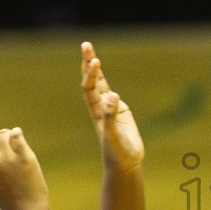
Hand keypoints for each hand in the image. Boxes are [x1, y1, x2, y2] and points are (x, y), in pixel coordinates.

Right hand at [0, 127, 49, 209]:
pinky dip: (17, 133)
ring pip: (4, 133)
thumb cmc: (7, 199)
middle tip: (5, 143)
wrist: (26, 208)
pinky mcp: (25, 156)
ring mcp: (9, 157)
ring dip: (8, 134)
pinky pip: (17, 135)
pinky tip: (19, 137)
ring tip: (14, 141)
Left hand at [82, 41, 143, 171]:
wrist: (124, 164)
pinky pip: (110, 93)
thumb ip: (111, 116)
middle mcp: (100, 107)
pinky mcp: (120, 112)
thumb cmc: (117, 153)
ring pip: (100, 84)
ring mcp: (109, 108)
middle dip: (89, 63)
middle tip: (86, 45)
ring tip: (90, 53)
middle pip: (91, 81)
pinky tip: (102, 73)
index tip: (95, 61)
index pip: (90, 88)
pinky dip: (105, 82)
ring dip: (95, 69)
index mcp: (96, 111)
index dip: (91, 74)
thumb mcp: (113, 136)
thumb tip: (112, 96)